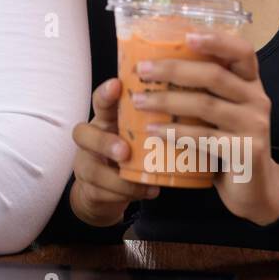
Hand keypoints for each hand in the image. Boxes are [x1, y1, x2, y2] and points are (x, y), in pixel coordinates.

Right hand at [68, 78, 161, 227]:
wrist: (103, 190)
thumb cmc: (128, 151)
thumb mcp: (137, 132)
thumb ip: (155, 120)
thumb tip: (195, 106)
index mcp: (105, 120)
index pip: (99, 101)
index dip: (105, 93)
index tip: (117, 85)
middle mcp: (91, 139)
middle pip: (83, 134)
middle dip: (104, 143)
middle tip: (124, 151)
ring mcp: (86, 165)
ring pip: (91, 169)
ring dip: (118, 178)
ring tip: (146, 183)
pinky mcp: (89, 189)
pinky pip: (102, 193)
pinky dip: (127, 194)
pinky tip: (148, 192)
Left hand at [131, 30, 278, 225]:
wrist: (254, 188)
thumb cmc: (227, 141)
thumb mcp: (221, 111)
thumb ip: (203, 90)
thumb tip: (153, 66)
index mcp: (251, 83)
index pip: (243, 52)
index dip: (217, 40)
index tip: (187, 36)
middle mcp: (257, 99)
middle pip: (215, 75)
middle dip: (174, 70)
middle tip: (142, 71)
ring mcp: (254, 126)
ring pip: (206, 105)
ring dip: (167, 100)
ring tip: (138, 101)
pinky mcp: (246, 151)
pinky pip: (204, 138)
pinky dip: (175, 132)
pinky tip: (153, 129)